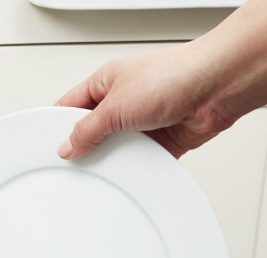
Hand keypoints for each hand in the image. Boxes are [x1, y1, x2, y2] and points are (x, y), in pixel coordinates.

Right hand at [55, 43, 234, 159]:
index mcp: (106, 82)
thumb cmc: (173, 76)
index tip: (49, 147)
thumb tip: (68, 146)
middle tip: (77, 164)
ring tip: (108, 167)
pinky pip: (141, 159)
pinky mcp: (161, 140)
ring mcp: (143, 121)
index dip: (58, 125)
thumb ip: (87, 130)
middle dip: (87, 147)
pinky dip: (137, 166)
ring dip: (115, 158)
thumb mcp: (115, 105)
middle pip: (94, 131)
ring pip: (118, 148)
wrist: (217, 88)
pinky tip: (132, 171)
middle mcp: (124, 100)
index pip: (71, 105)